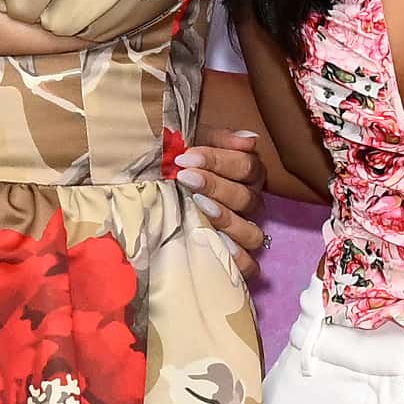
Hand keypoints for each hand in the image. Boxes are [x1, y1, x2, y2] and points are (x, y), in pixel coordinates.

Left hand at [171, 127, 272, 265]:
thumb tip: (250, 139)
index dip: (218, 160)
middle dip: (215, 186)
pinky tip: (220, 246)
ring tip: (199, 207)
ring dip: (227, 219)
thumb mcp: (191, 140)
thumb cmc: (175, 161)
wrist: (152, 183)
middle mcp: (248, 202)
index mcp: (244, 173)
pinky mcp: (232, 256)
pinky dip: (240, 259)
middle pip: (246, 197)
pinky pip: (250, 265)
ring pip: (252, 232)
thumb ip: (219, 138)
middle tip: (185, 178)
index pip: (246, 166)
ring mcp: (243, 230)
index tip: (184, 157)